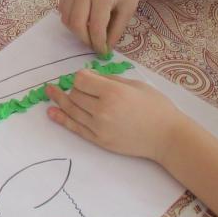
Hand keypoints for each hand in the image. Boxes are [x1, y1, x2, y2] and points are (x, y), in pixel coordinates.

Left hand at [45, 68, 184, 162]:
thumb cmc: (156, 107)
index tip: (87, 77)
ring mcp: (99, 127)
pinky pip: (75, 127)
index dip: (82, 77)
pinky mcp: (99, 140)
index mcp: (112, 92)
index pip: (81, 79)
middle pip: (75, 94)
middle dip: (74, 88)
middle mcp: (102, 109)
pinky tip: (52, 112)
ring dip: (60, 100)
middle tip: (77, 86)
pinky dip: (62, 119)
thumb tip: (90, 76)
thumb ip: (110, 80)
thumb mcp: (135, 85)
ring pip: (72, 110)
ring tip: (50, 92)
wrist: (167, 137)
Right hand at [57, 0, 148, 54]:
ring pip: (66, 17)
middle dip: (84, 39)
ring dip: (76, 29)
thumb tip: (104, 49)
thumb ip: (115, 31)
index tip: (102, 52)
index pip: (95, 28)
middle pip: (76, 24)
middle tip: (94, 44)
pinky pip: (63, 7)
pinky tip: (83, 18)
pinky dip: (70, 17)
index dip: (98, 44)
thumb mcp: (127, 11)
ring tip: (89, 32)